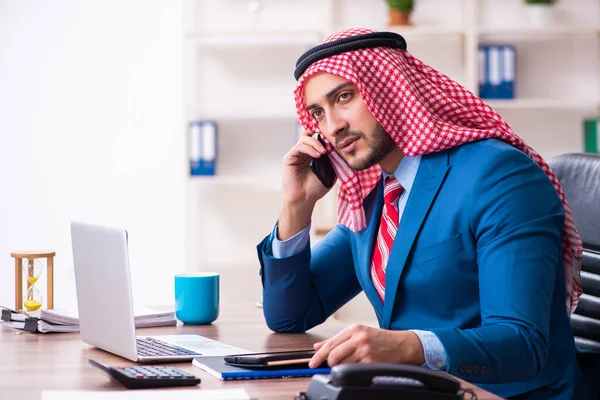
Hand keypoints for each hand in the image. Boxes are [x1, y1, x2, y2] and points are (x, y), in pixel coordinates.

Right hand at [282, 131, 331, 205]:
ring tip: (324, 152)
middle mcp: (303, 152)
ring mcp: (296, 154)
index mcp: (312, 155)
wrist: (304, 199)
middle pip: (310, 134)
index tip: (334, 135)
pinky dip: (310, 148)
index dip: (324, 135)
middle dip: (319, 133)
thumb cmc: (316, 188)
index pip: (317, 138)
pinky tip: (318, 155)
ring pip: (305, 139)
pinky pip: (300, 146)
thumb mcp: (330, 172)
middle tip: (329, 139)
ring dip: (316, 143)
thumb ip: (333, 159)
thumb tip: (340, 147)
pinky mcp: (289, 157)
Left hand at [308, 324, 424, 367]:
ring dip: (341, 368)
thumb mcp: (359, 333)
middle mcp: (359, 338)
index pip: (330, 344)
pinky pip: (354, 370)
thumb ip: (337, 340)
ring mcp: (365, 351)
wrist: (402, 345)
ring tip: (350, 363)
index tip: (312, 362)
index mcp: (354, 329)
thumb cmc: (380, 339)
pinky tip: (358, 366)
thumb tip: (317, 346)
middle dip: (329, 363)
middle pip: (333, 355)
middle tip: (331, 365)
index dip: (319, 355)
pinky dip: (352, 371)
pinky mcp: (371, 362)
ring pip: (343, 364)